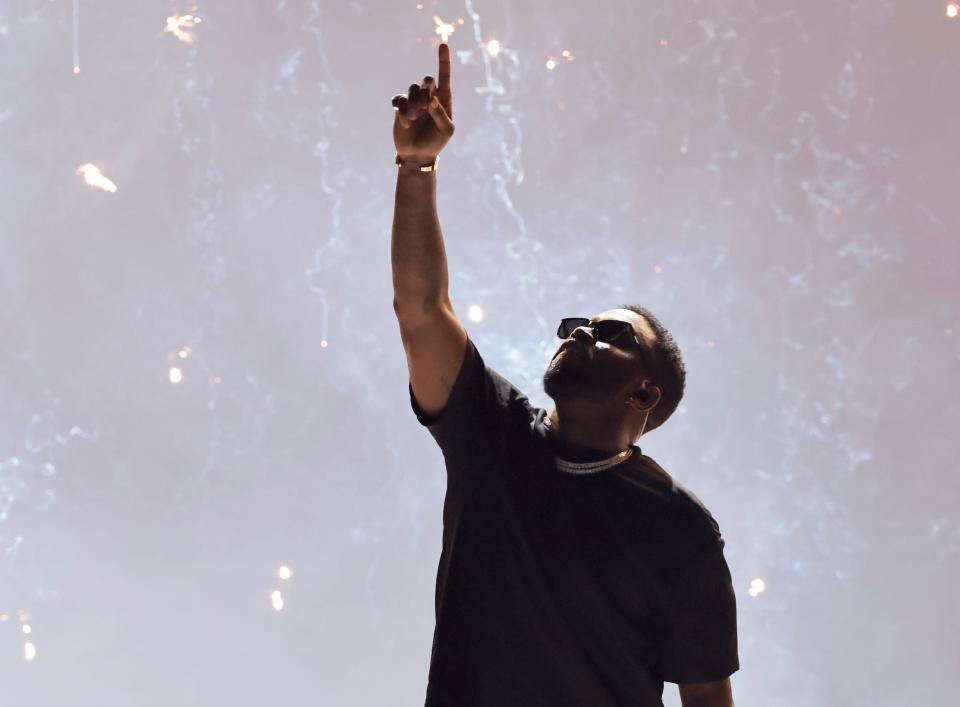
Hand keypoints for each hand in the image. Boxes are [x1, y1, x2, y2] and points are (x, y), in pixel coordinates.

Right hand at [392, 43, 454, 161]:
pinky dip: (402, 109)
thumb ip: (442, 114)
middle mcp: (429, 97)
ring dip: (414, 104)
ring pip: (412, 89)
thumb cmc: (436, 143)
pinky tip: (405, 120)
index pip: (444, 77)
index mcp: (443, 100)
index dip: (444, 61)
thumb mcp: (446, 131)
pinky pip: (399, 99)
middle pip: (427, 81)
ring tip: (414, 119)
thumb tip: (432, 99)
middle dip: (425, 93)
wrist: (417, 155)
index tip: (443, 45)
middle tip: (424, 109)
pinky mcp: (401, 107)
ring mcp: (414, 101)